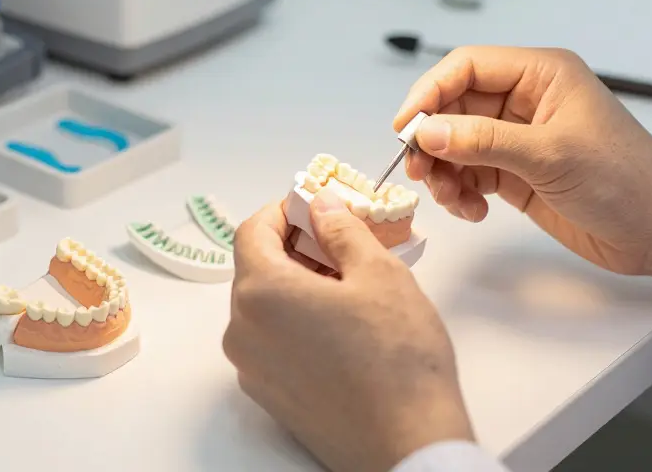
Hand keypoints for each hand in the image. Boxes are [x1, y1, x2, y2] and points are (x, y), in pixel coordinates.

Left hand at [223, 190, 475, 471]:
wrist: (408, 446)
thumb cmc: (398, 362)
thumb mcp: (379, 273)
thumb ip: (342, 230)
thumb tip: (322, 206)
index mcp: (261, 293)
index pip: (253, 232)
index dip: (283, 211)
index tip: (314, 206)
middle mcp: (243, 332)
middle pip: (257, 269)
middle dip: (296, 249)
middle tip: (343, 242)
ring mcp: (252, 370)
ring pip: (266, 308)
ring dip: (299, 287)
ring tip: (352, 286)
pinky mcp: (270, 397)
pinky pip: (273, 342)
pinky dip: (298, 323)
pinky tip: (344, 327)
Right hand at [394, 46, 651, 309]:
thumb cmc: (629, 180)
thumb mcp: (552, 154)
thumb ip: (485, 141)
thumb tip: (429, 133)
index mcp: (541, 74)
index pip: (467, 66)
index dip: (430, 93)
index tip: (407, 128)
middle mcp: (527, 100)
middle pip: (455, 106)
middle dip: (433, 139)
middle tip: (420, 172)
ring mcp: (521, 138)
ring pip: (457, 143)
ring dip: (444, 171)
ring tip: (452, 198)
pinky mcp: (519, 173)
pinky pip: (470, 173)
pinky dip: (461, 192)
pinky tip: (473, 210)